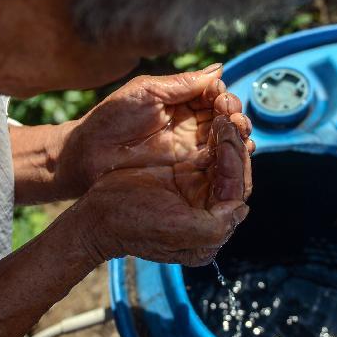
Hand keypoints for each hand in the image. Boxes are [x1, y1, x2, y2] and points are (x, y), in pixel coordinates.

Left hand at [57, 64, 254, 195]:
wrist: (89, 155)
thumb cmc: (111, 119)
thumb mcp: (147, 92)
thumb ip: (183, 83)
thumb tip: (219, 68)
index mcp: (181, 99)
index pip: (213, 93)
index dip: (222, 94)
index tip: (221, 97)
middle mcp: (190, 121)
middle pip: (225, 115)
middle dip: (234, 113)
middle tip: (232, 116)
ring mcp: (191, 145)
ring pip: (225, 137)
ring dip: (238, 134)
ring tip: (239, 133)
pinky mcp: (190, 169)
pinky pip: (217, 161)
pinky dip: (231, 156)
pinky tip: (237, 153)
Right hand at [70, 116, 250, 265]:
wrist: (95, 215)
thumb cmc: (131, 224)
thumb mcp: (174, 230)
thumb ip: (213, 227)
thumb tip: (241, 208)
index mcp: (213, 225)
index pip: (236, 187)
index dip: (236, 159)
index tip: (226, 135)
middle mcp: (210, 205)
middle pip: (233, 168)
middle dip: (234, 139)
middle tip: (229, 113)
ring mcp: (197, 185)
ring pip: (223, 152)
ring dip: (225, 129)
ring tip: (223, 105)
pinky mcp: (182, 169)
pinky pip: (205, 144)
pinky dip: (210, 126)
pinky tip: (210, 109)